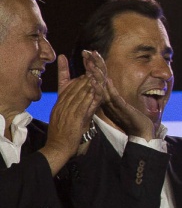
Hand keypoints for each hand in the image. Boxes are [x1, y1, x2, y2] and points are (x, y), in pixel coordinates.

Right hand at [40, 55, 100, 172]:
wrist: (58, 148)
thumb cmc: (62, 135)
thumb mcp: (63, 118)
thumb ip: (70, 108)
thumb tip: (79, 101)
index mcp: (59, 104)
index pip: (64, 85)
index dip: (67, 71)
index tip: (69, 60)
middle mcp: (62, 105)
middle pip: (73, 86)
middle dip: (83, 75)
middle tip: (92, 66)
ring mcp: (68, 111)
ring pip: (79, 93)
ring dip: (88, 83)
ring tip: (96, 73)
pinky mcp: (76, 118)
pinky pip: (85, 104)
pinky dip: (91, 96)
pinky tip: (97, 89)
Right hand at [84, 50, 156, 139]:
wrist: (141, 133)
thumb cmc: (131, 120)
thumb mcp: (121, 105)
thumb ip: (114, 96)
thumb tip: (109, 85)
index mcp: (106, 98)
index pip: (98, 79)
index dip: (93, 67)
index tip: (87, 54)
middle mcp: (107, 100)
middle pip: (97, 80)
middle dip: (91, 66)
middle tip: (85, 52)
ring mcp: (112, 104)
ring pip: (101, 87)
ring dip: (96, 75)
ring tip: (89, 63)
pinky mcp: (120, 108)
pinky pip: (112, 96)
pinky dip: (106, 88)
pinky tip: (102, 80)